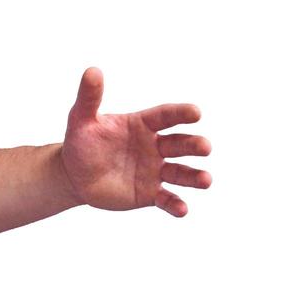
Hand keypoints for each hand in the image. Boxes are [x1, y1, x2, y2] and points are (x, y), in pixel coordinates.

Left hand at [59, 67, 211, 217]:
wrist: (74, 175)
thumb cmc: (81, 142)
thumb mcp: (81, 119)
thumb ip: (90, 97)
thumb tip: (92, 70)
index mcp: (142, 124)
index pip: (165, 116)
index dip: (180, 114)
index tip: (196, 112)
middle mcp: (154, 146)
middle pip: (179, 143)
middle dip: (194, 145)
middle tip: (206, 147)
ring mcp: (154, 171)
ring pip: (180, 173)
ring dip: (194, 176)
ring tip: (206, 180)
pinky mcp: (149, 194)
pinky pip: (166, 199)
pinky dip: (175, 204)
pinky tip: (182, 209)